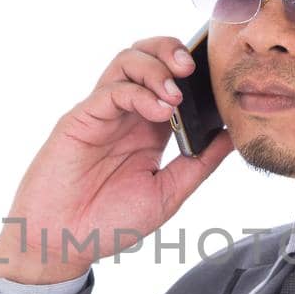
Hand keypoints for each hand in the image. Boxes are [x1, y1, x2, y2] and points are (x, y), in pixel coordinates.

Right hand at [0, 35, 234, 283]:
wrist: (63, 242)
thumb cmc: (108, 222)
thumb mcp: (167, 194)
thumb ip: (199, 164)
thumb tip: (232, 136)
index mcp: (149, 129)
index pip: (172, 81)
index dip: (194, 72)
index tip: (216, 80)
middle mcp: (126, 114)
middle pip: (148, 57)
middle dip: (172, 52)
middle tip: (192, 69)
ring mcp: (103, 113)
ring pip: (127, 61)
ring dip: (156, 67)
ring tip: (176, 93)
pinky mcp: (81, 119)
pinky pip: (110, 90)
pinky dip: (138, 92)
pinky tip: (159, 110)